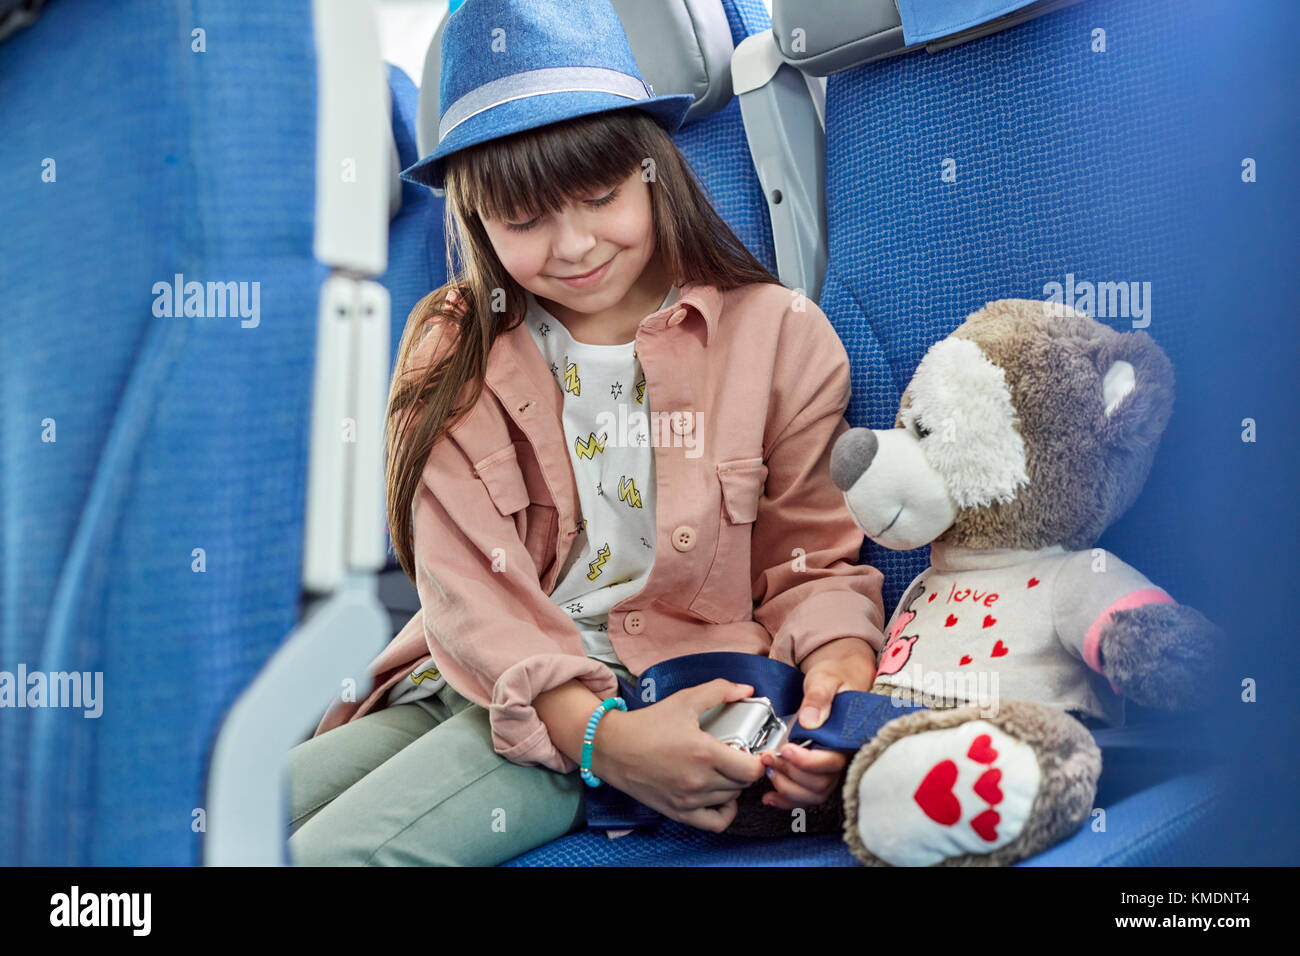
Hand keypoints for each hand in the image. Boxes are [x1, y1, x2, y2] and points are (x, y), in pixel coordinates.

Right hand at [592, 678, 765, 832]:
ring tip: (727, 769)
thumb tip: (746, 690)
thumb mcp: (685, 700)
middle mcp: (699, 781)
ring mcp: (689, 800)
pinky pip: (715, 822)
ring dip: (735, 785)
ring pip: (731, 799)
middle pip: (743, 783)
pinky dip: (725, 812)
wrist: (613, 747)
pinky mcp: (679, 812)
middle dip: (746, 768)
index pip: (752, 769)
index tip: (756, 750)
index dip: (760, 759)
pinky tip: (721, 795)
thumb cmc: (648, 724)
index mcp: (704, 753)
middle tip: (739, 754)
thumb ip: (719, 691)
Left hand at [762, 637, 877, 809]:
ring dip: (787, 789)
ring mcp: (829, 766)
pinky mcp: (816, 770)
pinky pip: (806, 794)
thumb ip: (819, 697)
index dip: (808, 762)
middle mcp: (841, 756)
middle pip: (820, 783)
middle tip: (769, 758)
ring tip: (768, 772)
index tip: (788, 749)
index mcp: (847, 737)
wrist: (837, 676)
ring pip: (813, 794)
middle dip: (791, 775)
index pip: (832, 762)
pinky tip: (769, 797)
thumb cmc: (835, 676)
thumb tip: (810, 720)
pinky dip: (787, 799)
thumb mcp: (825, 679)